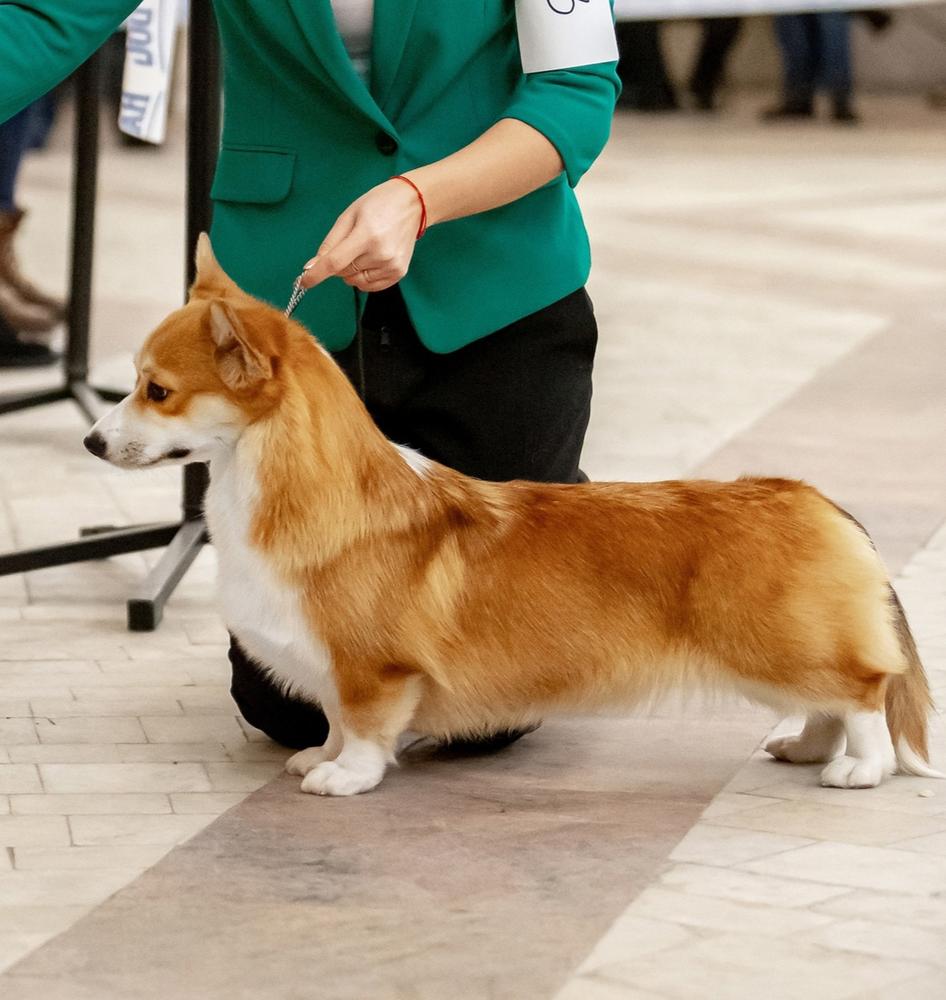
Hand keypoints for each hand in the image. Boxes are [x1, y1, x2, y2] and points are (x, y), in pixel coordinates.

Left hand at [298, 178, 423, 292]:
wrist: (412, 205)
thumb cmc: (378, 205)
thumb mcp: (348, 216)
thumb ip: (330, 243)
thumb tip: (312, 267)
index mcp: (367, 235)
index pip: (335, 263)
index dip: (316, 274)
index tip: (303, 282)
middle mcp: (381, 254)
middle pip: (344, 272)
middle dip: (338, 263)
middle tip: (350, 244)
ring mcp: (392, 266)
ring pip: (356, 282)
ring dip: (352, 271)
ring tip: (363, 250)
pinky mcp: (399, 273)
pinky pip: (370, 286)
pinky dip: (363, 278)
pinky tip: (370, 261)